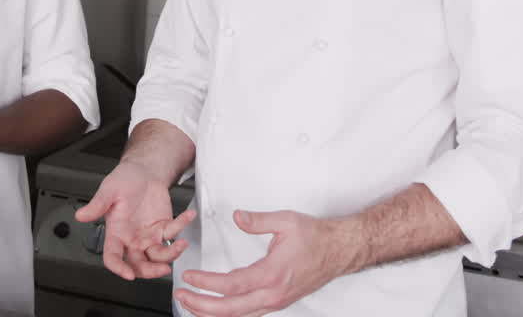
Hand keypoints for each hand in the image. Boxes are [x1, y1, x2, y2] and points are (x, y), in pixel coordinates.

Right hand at [74, 160, 195, 279]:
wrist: (144, 171)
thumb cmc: (125, 180)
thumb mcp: (109, 190)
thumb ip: (97, 205)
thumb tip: (81, 215)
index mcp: (116, 233)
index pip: (113, 257)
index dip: (119, 268)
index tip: (128, 275)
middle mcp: (132, 239)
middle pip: (139, 265)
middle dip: (151, 271)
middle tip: (162, 269)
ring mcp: (149, 236)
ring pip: (158, 256)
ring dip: (171, 254)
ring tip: (180, 244)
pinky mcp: (164, 228)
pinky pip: (174, 233)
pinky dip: (182, 226)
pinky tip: (188, 216)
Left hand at [175, 210, 357, 316]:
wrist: (340, 250)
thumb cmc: (317, 237)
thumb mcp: (286, 221)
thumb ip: (258, 220)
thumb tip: (237, 217)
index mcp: (273, 274)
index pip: (232, 285)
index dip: (207, 283)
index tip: (190, 276)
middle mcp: (274, 294)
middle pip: (230, 309)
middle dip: (201, 305)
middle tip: (182, 296)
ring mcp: (276, 302)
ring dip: (212, 313)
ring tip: (191, 305)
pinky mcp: (278, 303)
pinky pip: (248, 315)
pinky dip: (228, 315)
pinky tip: (217, 310)